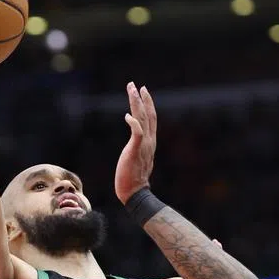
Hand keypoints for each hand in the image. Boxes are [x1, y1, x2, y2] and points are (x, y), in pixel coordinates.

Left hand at [115, 82, 156, 203]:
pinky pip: (137, 133)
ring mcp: (143, 146)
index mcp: (150, 142)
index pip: (151, 119)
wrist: (135, 193)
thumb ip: (139, 148)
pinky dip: (133, 123)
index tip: (142, 92)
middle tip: (136, 85)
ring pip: (142, 119)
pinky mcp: (135, 151)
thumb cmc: (133, 179)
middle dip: (142, 98)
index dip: (148, 104)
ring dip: (136, 104)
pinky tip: (127, 116)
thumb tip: (137, 143)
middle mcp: (149, 142)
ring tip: (132, 90)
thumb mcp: (138, 159)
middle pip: (148, 115)